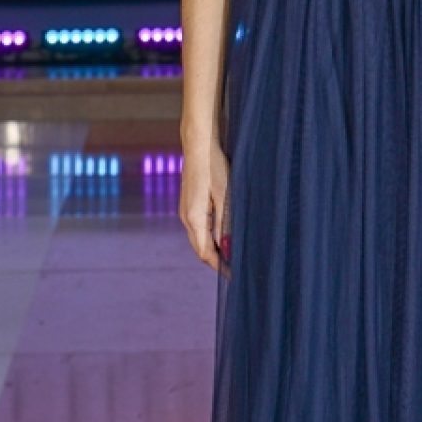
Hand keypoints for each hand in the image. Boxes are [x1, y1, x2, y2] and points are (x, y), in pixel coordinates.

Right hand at [179, 142, 231, 270]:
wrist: (198, 147)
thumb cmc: (214, 168)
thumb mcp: (225, 196)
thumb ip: (224, 223)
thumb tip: (228, 248)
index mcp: (194, 219)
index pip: (206, 253)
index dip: (220, 266)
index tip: (234, 275)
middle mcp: (186, 218)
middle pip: (200, 249)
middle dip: (217, 261)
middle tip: (236, 269)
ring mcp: (185, 212)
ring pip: (199, 239)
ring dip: (214, 249)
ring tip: (233, 255)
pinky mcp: (189, 205)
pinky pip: (199, 229)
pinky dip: (210, 237)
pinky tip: (224, 237)